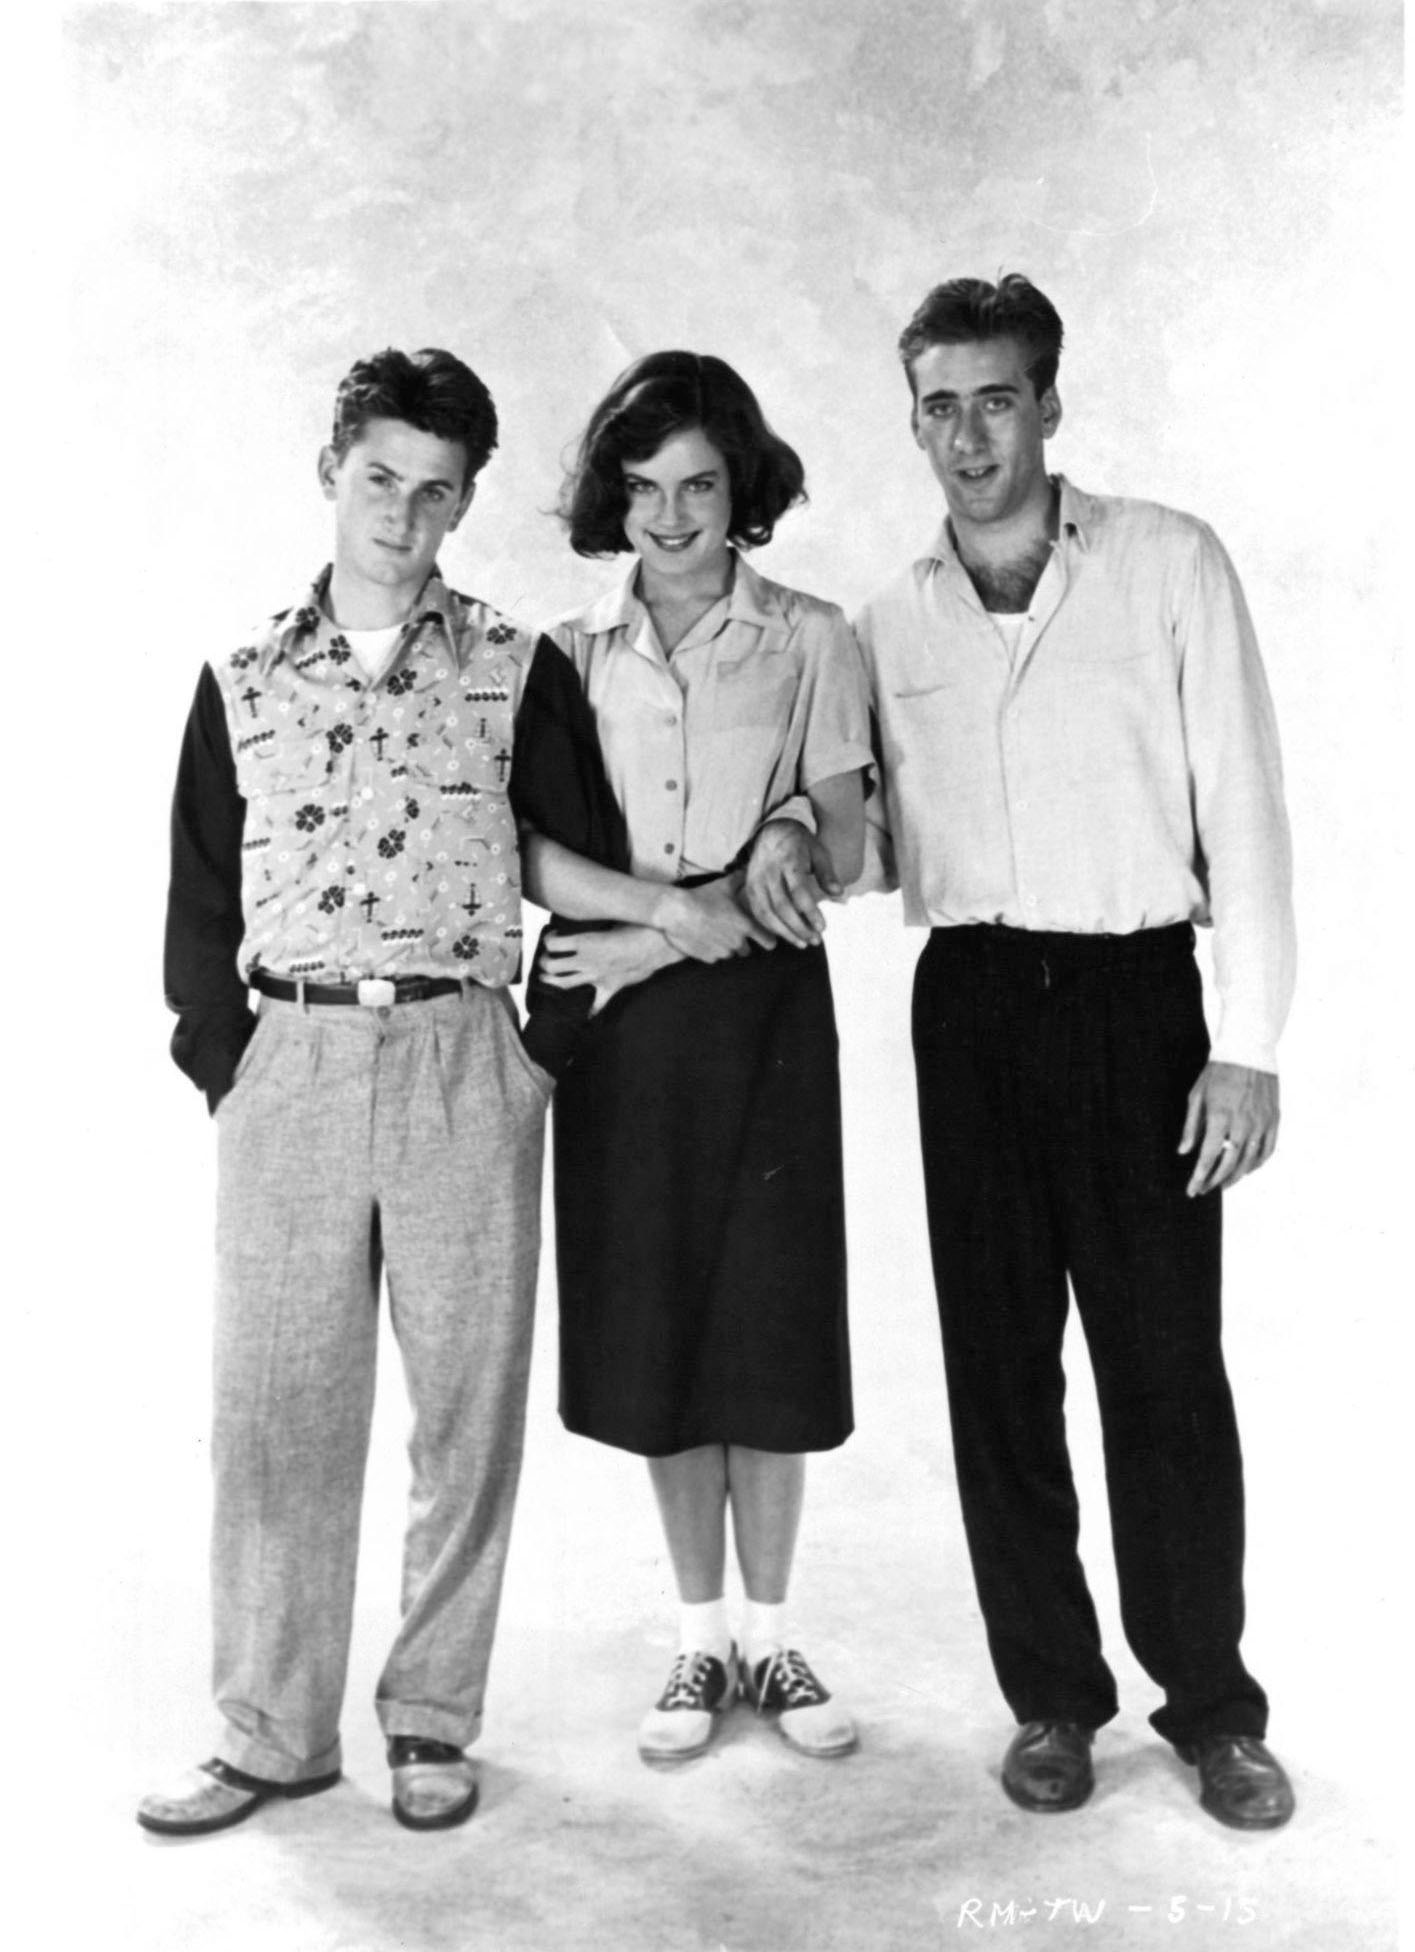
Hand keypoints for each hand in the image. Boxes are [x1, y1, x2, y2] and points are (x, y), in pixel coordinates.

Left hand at [537, 925, 679, 1014]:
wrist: (660, 944)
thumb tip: (587, 921)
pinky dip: (591, 1011)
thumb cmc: (638, 926)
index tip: (552, 938)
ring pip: (563, 984)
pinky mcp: (611, 987)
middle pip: (551, 966)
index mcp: (585, 941)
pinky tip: (586, 1015)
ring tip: (548, 978)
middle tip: (546, 959)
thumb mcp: (611, 919)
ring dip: (552, 982)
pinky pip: (597, 1005)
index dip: (548, 940)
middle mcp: (586, 960)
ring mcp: (596, 976)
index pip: (552, 944)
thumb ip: (596, 924)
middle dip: (544, 962)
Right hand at [654, 875, 775, 962]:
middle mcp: (737, 942)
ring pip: (729, 953)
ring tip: (713, 932)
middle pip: (747, 950)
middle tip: (730, 931)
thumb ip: (740, 879)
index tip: (767, 940)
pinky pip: (714, 956)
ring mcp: (722, 952)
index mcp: (746, 926)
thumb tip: (748, 870)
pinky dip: (711, 950)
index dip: (769, 940)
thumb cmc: (702, 897)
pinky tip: (703, 937)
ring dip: (725, 946)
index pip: (768, 941)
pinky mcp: (708, 958)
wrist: (676, 912)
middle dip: (741, 943)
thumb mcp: (723, 885)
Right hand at [744, 820, 841, 946]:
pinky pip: (758, 913)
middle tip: (815, 940)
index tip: (823, 927)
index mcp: (788, 860)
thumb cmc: (800, 844)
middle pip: (782, 906)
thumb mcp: (819, 852)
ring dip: (785, 932)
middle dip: (799, 927)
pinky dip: (772, 927)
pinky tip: (787, 935)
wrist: (772, 832)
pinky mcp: (749, 888)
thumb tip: (838, 893)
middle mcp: (768, 871)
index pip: (798, 891)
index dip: (810, 912)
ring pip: (767, 913)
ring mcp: (756, 880)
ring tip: (803, 943)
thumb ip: (827, 873)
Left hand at [1178, 1061, 1279, 1196]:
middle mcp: (1242, 1123)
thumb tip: (1183, 1151)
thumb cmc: (1218, 1072)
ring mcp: (1261, 1123)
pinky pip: (1268, 1150)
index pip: (1208, 1156)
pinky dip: (1257, 1164)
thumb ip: (1191, 1126)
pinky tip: (1247, 1170)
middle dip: (1215, 1181)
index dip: (1199, 1177)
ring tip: (1224, 1184)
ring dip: (1236, 1176)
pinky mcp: (1274, 1119)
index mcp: (1220, 1116)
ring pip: (1250, 1161)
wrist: (1248, 1051)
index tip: (1192, 1190)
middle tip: (1205, 1189)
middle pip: (1229, 1164)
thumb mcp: (1197, 1096)